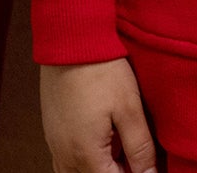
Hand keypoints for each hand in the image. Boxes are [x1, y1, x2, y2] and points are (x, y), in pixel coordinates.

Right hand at [40, 57, 156, 172]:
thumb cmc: (102, 69)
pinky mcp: (50, 131)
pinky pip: (64, 162)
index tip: (146, 167)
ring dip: (99, 170)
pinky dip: (83, 163)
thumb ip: (140, 149)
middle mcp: (65, 156)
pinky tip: (99, 147)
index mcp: (86, 155)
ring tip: (120, 154)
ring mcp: (54, 144)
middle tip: (135, 159)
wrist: (69, 37)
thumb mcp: (129, 108)